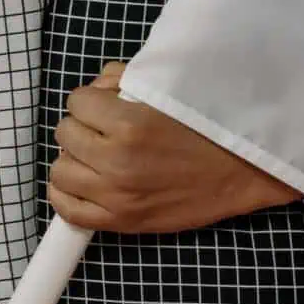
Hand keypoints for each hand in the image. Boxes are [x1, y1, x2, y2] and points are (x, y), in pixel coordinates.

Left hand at [48, 61, 300, 233]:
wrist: (243, 170)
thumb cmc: (210, 125)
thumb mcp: (172, 89)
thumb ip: (127, 81)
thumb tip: (96, 89)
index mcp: (129, 124)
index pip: (77, 101)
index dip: (92, 99)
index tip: (109, 104)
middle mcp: (116, 161)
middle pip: (65, 133)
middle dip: (83, 125)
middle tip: (106, 128)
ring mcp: (116, 195)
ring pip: (60, 171)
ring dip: (75, 158)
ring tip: (98, 155)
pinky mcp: (122, 221)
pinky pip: (69, 210)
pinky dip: (68, 194)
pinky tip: (84, 182)